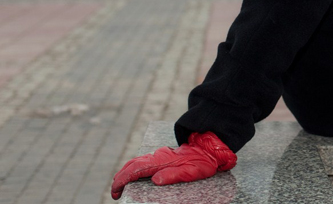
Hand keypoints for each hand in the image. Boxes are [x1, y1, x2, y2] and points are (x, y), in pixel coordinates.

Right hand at [110, 132, 236, 199]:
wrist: (212, 145)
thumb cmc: (204, 161)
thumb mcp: (192, 171)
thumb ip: (173, 175)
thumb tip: (155, 180)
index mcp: (162, 160)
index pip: (136, 169)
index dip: (122, 180)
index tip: (115, 192)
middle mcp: (158, 155)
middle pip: (132, 165)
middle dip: (120, 178)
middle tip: (115, 192)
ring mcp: (160, 154)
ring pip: (137, 162)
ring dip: (126, 172)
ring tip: (121, 185)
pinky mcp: (164, 155)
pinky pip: (144, 161)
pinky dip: (134, 168)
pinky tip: (135, 175)